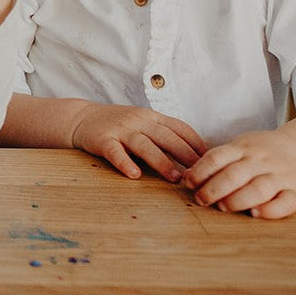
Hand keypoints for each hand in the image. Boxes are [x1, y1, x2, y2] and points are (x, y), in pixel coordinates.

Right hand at [71, 103, 206, 181]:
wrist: (82, 118)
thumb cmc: (119, 126)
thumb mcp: (143, 124)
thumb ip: (164, 136)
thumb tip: (196, 158)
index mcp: (152, 117)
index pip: (180, 127)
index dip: (197, 143)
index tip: (213, 161)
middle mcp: (139, 120)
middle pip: (166, 137)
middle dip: (185, 154)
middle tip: (201, 173)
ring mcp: (121, 129)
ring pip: (145, 145)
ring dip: (162, 161)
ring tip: (176, 177)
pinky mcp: (103, 140)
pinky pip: (115, 152)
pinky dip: (125, 163)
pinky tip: (134, 175)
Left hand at [180, 129, 295, 218]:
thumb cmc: (261, 153)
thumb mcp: (240, 147)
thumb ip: (218, 160)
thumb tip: (188, 176)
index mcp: (244, 147)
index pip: (217, 157)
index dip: (200, 171)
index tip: (187, 182)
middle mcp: (262, 160)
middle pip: (235, 174)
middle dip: (214, 188)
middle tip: (200, 199)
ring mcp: (280, 175)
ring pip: (259, 188)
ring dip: (238, 199)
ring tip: (223, 207)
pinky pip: (286, 202)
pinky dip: (271, 209)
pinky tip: (256, 214)